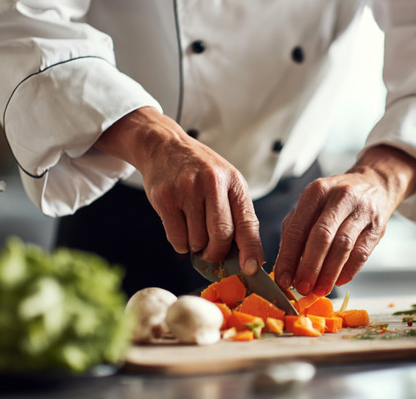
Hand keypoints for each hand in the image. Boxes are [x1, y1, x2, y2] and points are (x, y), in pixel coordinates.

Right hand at [94, 107, 262, 273]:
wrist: (164, 146)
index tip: (250, 269)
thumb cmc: (199, 170)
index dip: (251, 250)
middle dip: (216, 253)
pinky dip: (180, 243)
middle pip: (221, 236)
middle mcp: (212, 183)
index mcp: (233, 182)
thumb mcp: (226, 182)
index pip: (247, 223)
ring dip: (196, 245)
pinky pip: (176, 239)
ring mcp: (187, 190)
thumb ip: (237, 214)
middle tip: (211, 253)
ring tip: (193, 228)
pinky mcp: (165, 198)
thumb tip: (244, 258)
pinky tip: (180, 226)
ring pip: (197, 241)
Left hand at [274, 145, 415, 295]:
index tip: (283, 279)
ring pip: (343, 246)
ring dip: (329, 272)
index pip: (298, 228)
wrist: (375, 184)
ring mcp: (361, 211)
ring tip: (320, 290)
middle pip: (321, 237)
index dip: (289, 257)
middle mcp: (339, 198)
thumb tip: (285, 264)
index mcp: (316, 192)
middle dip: (310, 266)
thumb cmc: (336, 199)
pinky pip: (362, 253)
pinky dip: (349, 270)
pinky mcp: (378, 226)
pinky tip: (339, 281)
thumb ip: (296, 230)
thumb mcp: (312, 204)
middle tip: (302, 288)